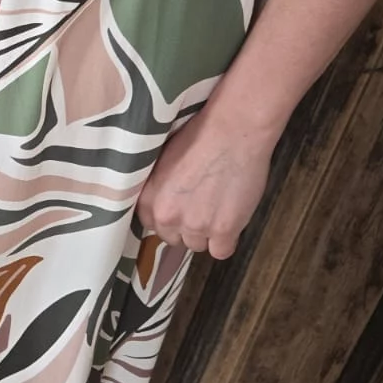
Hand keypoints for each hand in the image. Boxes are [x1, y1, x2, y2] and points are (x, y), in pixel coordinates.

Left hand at [135, 105, 277, 260]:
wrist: (233, 130)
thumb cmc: (200, 135)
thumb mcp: (164, 161)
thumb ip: (159, 188)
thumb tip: (163, 201)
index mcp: (149, 199)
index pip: (152, 225)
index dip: (170, 218)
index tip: (181, 209)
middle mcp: (167, 217)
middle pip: (175, 238)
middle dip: (187, 228)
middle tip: (203, 208)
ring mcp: (196, 226)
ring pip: (198, 245)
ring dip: (207, 233)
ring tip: (219, 209)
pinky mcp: (223, 230)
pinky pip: (221, 251)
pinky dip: (226, 240)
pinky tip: (230, 223)